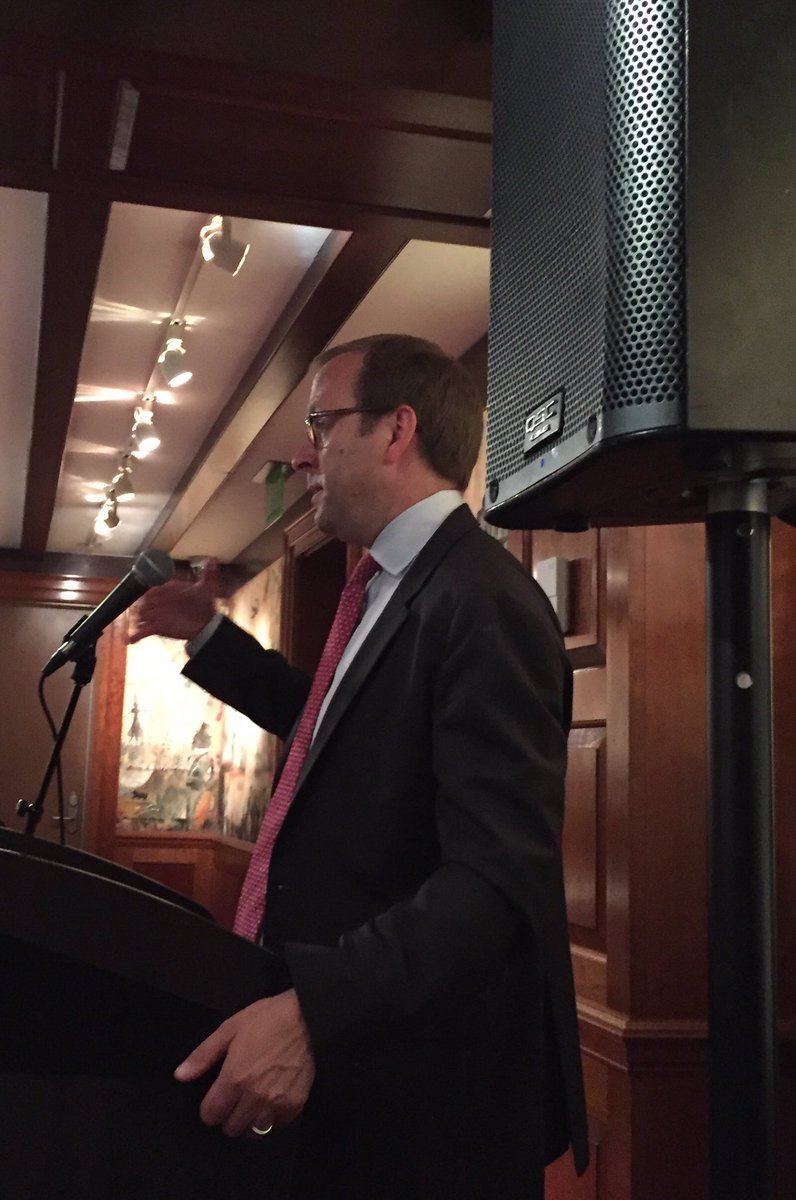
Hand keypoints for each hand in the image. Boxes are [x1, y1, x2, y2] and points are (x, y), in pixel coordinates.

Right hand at [127, 558, 219, 643]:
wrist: (205, 623)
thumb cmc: (202, 603)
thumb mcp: (206, 588)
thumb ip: (208, 575)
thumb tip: (212, 561)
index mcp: (168, 589)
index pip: (155, 588)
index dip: (152, 592)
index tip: (150, 595)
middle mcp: (159, 601)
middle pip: (144, 602)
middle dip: (142, 606)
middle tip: (144, 611)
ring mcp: (156, 614)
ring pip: (141, 616)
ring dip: (138, 620)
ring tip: (138, 624)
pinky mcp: (155, 627)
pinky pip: (142, 631)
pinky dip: (135, 635)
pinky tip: (130, 639)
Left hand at [173, 990, 315, 1136]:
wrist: (309, 1017)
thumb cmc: (269, 1019)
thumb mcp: (230, 1027)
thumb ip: (203, 1055)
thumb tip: (180, 1075)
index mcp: (234, 1079)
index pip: (211, 1115)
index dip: (209, 1107)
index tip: (216, 1097)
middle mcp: (253, 1097)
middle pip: (230, 1128)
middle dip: (228, 1115)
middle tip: (235, 1097)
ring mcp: (276, 1104)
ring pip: (253, 1132)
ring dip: (249, 1121)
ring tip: (252, 1102)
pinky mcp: (295, 1105)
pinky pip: (276, 1126)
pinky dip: (271, 1118)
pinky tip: (271, 1100)